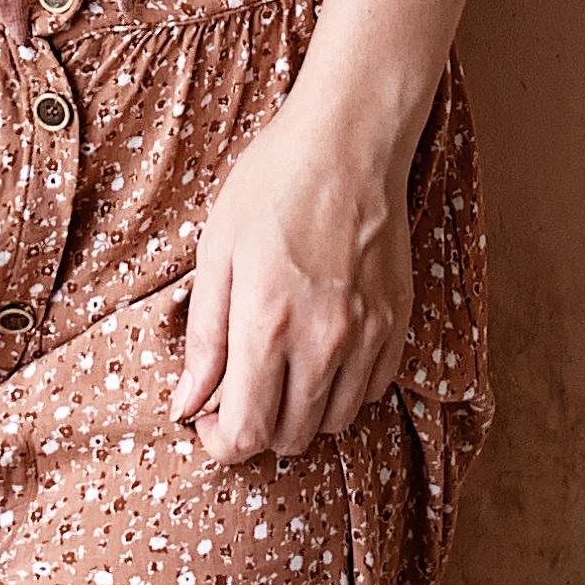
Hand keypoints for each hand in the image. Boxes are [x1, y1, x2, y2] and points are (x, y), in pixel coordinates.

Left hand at [170, 98, 412, 465]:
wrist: (349, 141)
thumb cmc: (273, 185)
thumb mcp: (217, 251)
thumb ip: (203, 338)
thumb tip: (187, 404)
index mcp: (266, 324)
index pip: (247, 432)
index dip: (221, 443)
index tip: (207, 421)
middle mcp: (322, 342)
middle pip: (290, 438)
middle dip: (256, 429)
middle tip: (238, 392)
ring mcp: (367, 336)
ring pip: (332, 423)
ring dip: (299, 414)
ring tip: (280, 372)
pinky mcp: (397, 324)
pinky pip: (370, 393)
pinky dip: (341, 392)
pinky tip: (321, 355)